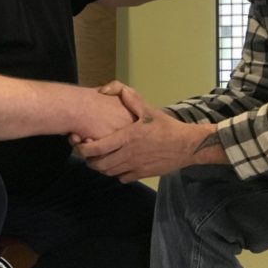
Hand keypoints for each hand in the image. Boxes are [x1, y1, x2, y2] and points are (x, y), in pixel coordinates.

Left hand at [72, 83, 225, 181]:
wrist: (186, 145)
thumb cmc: (166, 126)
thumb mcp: (148, 108)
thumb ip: (128, 97)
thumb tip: (106, 89)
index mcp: (127, 137)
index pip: (97, 148)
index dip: (83, 148)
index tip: (80, 143)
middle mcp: (128, 154)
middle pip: (99, 164)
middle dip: (89, 160)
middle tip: (88, 152)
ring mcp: (135, 166)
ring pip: (108, 172)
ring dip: (101, 167)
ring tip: (100, 158)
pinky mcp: (142, 174)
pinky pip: (122, 178)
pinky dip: (116, 173)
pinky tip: (118, 164)